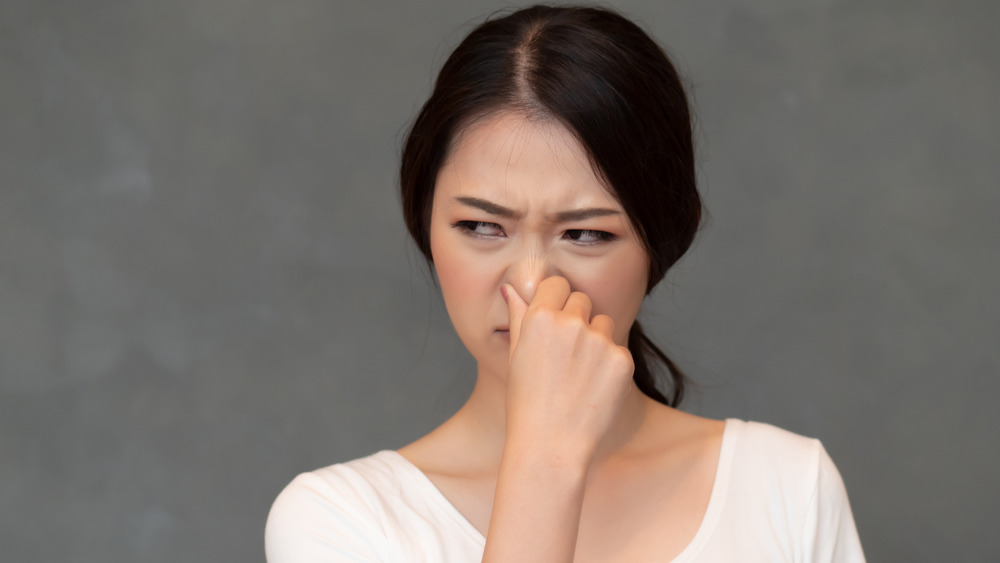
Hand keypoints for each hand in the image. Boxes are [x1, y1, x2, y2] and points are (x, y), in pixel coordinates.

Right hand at [502, 276, 634, 464]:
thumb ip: (519, 317)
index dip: (555, 301)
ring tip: (578, 374)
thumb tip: (513, 289)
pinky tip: (593, 388)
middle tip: (565, 355)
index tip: (554, 320)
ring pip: (603, 323)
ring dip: (595, 340)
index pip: (557, 284)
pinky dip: (609, 364)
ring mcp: (599, 341)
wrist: (551, 445)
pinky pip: (618, 349)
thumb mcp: (515, 357)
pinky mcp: (622, 360)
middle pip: (582, 300)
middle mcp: (571, 323)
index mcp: (540, 317)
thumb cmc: (526, 404)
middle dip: (576, 319)